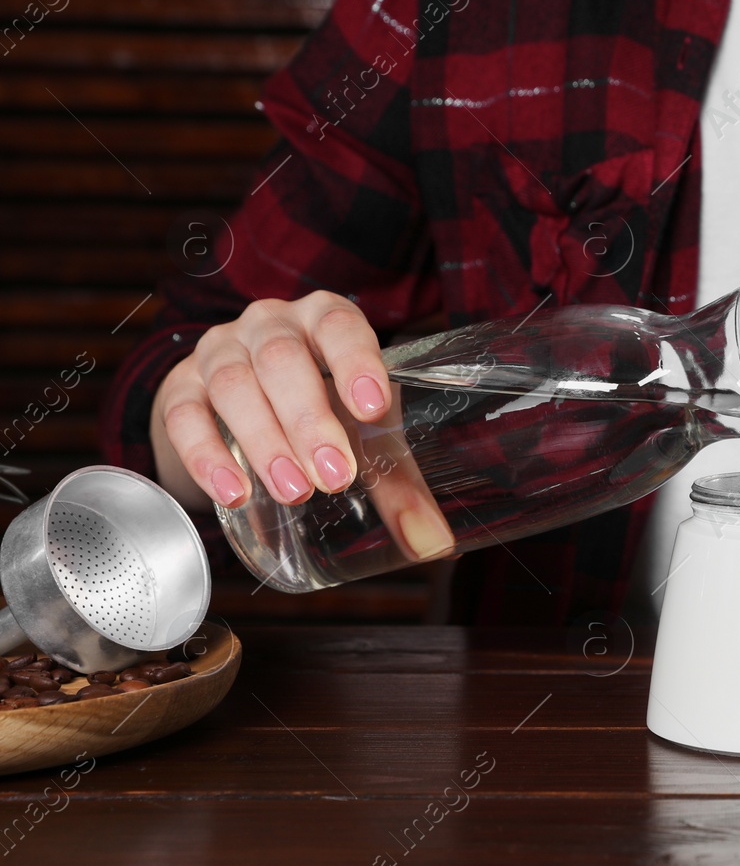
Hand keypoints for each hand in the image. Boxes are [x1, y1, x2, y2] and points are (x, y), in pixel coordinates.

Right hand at [150, 292, 454, 558]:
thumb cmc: (318, 406)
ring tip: (293, 491)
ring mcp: (219, 352)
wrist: (235, 405)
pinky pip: (183, 415)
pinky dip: (206, 455)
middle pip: (283, 359)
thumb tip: (434, 545)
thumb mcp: (361, 434)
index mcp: (325, 320)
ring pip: (233, 384)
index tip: (373, 409)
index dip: (356, 362)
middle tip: (334, 477)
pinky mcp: (179, 388)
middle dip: (309, 421)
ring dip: (264, 441)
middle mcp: (270, 325)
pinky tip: (232, 492)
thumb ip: (398, 486)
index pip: (340, 325)